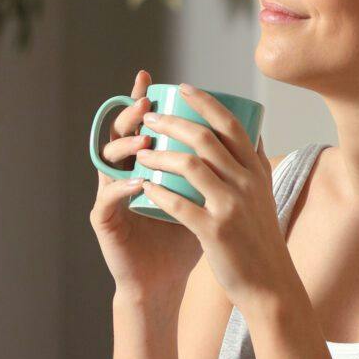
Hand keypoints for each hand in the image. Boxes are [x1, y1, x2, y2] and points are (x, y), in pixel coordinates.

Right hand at [90, 66, 200, 301]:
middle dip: (131, 116)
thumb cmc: (185, 238)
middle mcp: (122, 172)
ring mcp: (109, 194)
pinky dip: (123, 189)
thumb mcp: (206, 196)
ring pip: (107, 161)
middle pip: (120, 134)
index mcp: (144, 163)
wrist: (163, 280)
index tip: (151, 78)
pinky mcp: (103, 220)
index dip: (141, 99)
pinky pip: (108, 198)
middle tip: (147, 104)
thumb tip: (254, 136)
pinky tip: (138, 182)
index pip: (141, 124)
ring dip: (126, 148)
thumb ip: (221, 168)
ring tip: (145, 142)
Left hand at [128, 84, 294, 313]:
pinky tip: (144, 186)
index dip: (205, 102)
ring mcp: (231, 206)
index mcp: (257, 171)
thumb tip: (252, 132)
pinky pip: (179, 203)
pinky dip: (159, 191)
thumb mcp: (266, 195)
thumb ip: (257, 164)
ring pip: (189, 165)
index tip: (182, 88)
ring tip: (141, 152)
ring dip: (160, 154)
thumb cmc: (261, 238)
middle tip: (150, 117)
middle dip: (172, 122)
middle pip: (205, 138)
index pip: (231, 124)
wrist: (270, 283)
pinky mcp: (214, 231)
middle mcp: (246, 183)